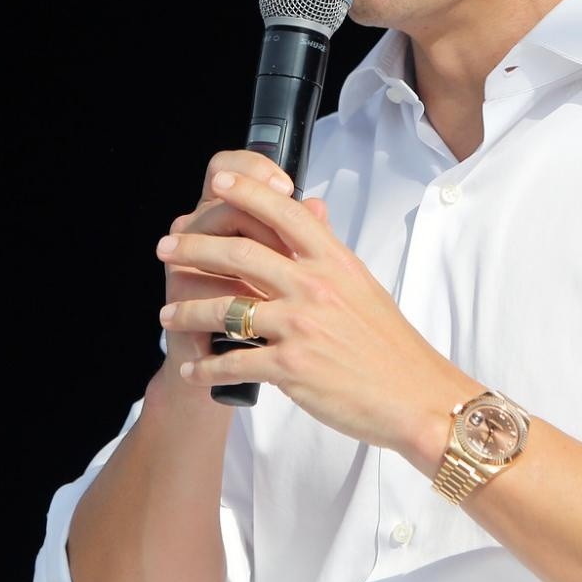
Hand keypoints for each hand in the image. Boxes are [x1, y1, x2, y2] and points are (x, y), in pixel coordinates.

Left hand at [157, 167, 477, 463]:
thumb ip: (328, 248)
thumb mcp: (362, 285)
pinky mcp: (293, 368)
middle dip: (194, 248)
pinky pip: (235, 362)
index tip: (218, 183)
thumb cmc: (389, 345)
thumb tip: (309, 206)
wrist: (416, 398)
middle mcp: (316, 287)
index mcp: (334, 262)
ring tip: (166, 316)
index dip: (248, 192)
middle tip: (166, 247)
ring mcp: (303, 326)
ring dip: (188, 312)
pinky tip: (193, 371)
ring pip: (227, 309)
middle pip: (241, 253)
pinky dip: (207, 368)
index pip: (285, 212)